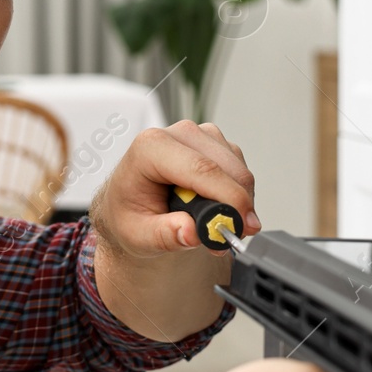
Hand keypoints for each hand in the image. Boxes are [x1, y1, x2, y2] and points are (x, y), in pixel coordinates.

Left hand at [91, 119, 258, 257]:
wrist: (130, 206)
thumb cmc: (129, 214)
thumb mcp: (137, 235)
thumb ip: (163, 235)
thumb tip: (190, 232)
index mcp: (150, 148)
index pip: (201, 168)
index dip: (228, 197)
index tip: (242, 225)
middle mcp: (177, 134)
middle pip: (226, 167)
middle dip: (237, 204)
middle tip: (232, 237)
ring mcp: (199, 135)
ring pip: (238, 169)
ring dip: (238, 202)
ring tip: (216, 227)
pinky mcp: (215, 143)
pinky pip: (240, 170)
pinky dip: (237, 195)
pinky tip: (218, 211)